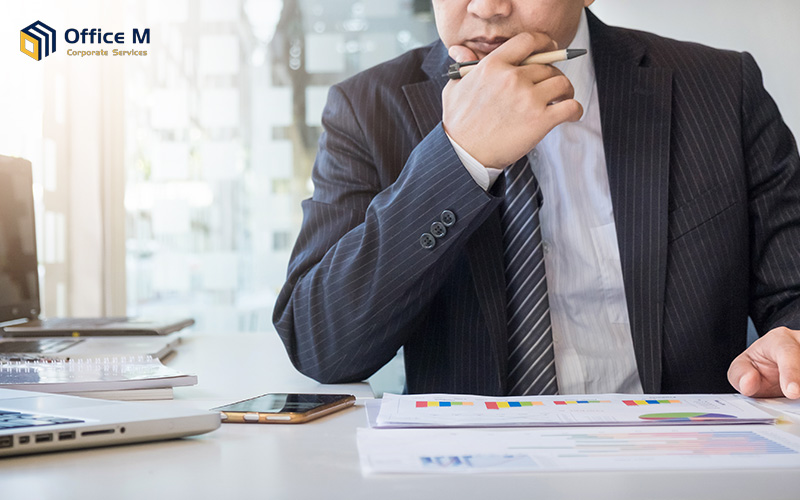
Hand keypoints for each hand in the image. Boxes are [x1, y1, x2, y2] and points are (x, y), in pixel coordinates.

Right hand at [441, 32, 582, 168]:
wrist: (463, 155)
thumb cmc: (458, 124)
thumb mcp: (454, 88)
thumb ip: (464, 66)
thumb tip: (461, 50)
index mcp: (493, 65)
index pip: (528, 41)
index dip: (545, 43)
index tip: (551, 48)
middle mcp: (512, 78)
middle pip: (547, 66)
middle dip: (552, 75)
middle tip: (551, 86)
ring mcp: (528, 99)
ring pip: (562, 83)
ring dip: (566, 91)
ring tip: (561, 100)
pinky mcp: (540, 120)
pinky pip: (570, 107)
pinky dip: (575, 110)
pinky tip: (571, 115)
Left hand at [728, 326, 799, 397]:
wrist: (772, 366)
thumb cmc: (759, 366)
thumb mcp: (742, 368)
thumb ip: (740, 375)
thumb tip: (748, 384)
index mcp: (779, 339)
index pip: (788, 352)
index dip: (792, 372)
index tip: (793, 392)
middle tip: (797, 397)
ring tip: (797, 400)